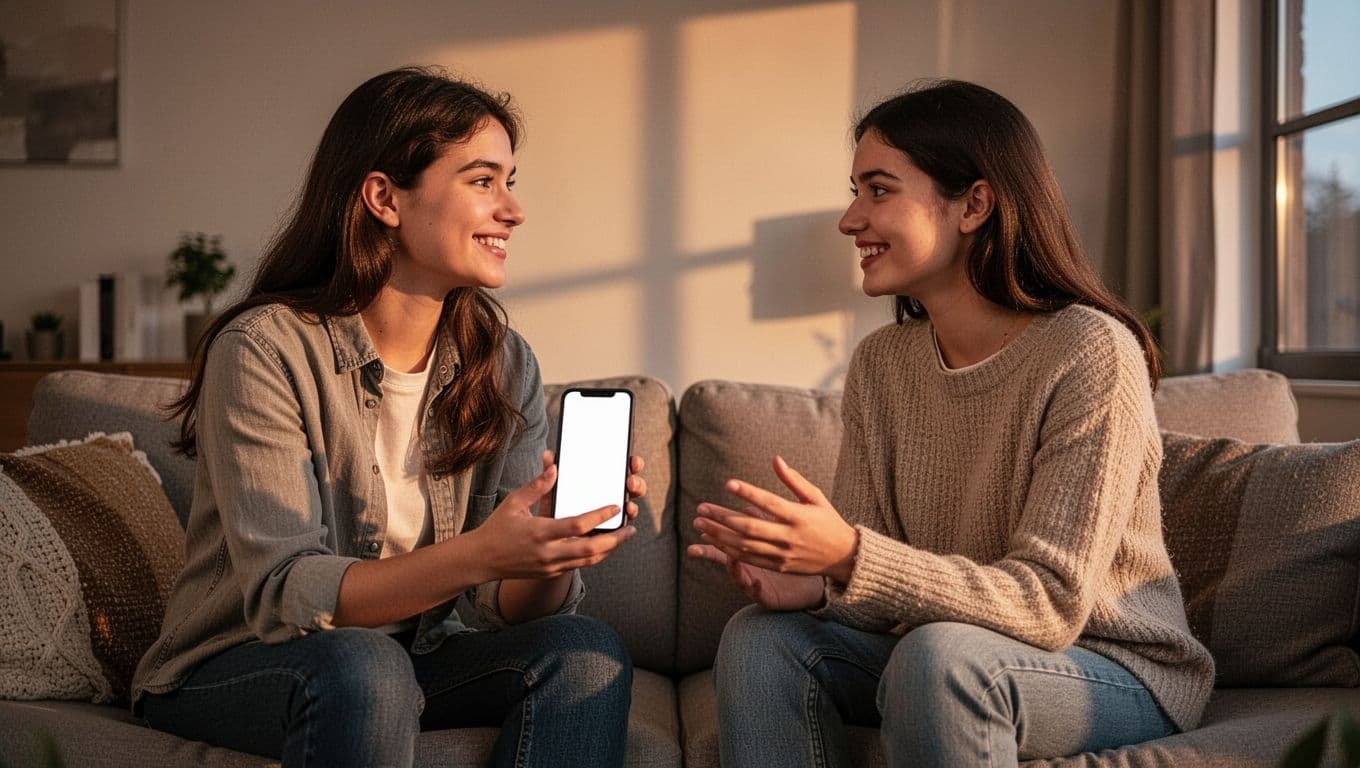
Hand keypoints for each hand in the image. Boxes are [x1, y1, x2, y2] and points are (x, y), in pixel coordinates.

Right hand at [473, 451, 635, 580]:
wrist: (481, 561)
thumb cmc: (497, 528)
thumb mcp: (514, 503)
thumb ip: (537, 486)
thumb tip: (554, 467)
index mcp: (539, 533)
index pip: (578, 526)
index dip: (600, 516)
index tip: (614, 507)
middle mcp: (548, 553)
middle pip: (591, 550)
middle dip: (615, 540)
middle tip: (630, 528)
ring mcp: (550, 566)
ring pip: (588, 562)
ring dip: (609, 550)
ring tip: (622, 537)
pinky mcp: (550, 573)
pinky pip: (579, 566)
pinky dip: (594, 556)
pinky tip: (603, 546)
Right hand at [687, 516, 825, 610]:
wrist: (811, 584)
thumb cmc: (793, 559)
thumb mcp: (777, 537)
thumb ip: (762, 523)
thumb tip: (748, 505)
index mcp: (749, 552)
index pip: (727, 540)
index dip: (712, 532)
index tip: (698, 521)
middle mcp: (748, 568)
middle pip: (726, 557)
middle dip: (711, 550)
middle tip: (693, 545)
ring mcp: (755, 584)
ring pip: (739, 577)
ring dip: (732, 569)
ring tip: (728, 558)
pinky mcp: (769, 598)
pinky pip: (760, 595)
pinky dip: (755, 589)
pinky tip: (756, 582)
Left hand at [693, 456, 858, 583]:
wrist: (843, 557)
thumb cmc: (828, 521)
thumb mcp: (815, 497)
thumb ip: (794, 480)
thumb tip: (775, 459)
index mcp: (799, 516)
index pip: (770, 503)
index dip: (748, 493)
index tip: (728, 484)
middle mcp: (789, 536)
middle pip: (750, 527)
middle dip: (722, 517)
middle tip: (701, 508)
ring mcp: (782, 554)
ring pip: (745, 545)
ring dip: (719, 535)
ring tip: (700, 524)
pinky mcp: (778, 566)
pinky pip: (749, 558)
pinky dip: (729, 550)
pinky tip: (714, 540)